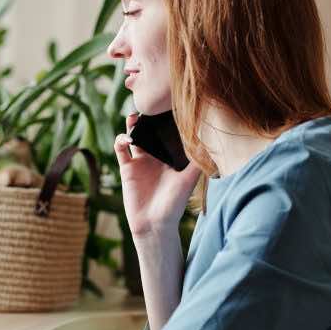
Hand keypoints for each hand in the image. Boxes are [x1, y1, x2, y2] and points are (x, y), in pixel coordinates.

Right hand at [114, 113, 200, 236]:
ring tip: (135, 116)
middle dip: (148, 119)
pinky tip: (126, 138)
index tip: (169, 107)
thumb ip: (197, 163)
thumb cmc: (174, 205)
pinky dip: (120, 141)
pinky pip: (120, 150)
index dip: (166, 122)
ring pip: (133, 137)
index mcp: (169, 158)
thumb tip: (210, 145)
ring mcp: (139, 162)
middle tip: (150, 106)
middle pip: (149, 132)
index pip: (167, 135)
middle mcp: (154, 158)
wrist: (154, 224)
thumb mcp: (188, 181)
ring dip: (132, 125)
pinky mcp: (127, 168)